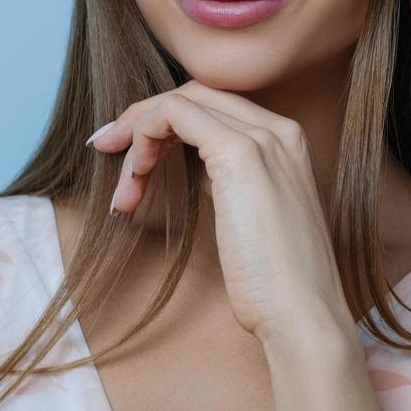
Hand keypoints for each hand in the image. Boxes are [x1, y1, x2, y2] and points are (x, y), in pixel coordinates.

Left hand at [86, 79, 351, 346]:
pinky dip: (143, 136)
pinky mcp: (238, 153)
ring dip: (138, 135)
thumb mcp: (256, 221)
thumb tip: (200, 173)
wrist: (302, 314)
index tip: (134, 160)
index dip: (168, 125)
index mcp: (289, 144)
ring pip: (181, 100)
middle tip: (109, 153)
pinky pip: (174, 114)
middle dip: (145, 121)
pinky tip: (134, 180)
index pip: (218, 107)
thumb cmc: (277, 286)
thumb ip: (236, 187)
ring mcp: (262, 138)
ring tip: (124, 190)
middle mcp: (280, 131)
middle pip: (197, 95)